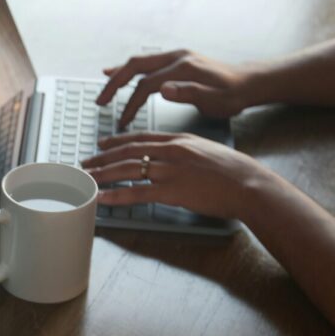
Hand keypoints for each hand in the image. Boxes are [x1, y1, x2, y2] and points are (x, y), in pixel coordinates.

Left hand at [81, 131, 270, 219]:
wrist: (249, 184)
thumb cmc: (232, 171)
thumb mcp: (205, 150)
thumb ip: (184, 150)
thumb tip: (170, 156)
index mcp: (179, 140)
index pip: (140, 138)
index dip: (117, 141)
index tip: (102, 144)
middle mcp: (171, 151)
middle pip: (128, 152)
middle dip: (103, 157)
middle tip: (86, 163)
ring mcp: (170, 170)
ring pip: (128, 170)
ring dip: (104, 174)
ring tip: (88, 179)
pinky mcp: (172, 191)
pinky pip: (137, 193)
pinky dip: (117, 195)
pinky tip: (103, 197)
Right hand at [97, 49, 253, 127]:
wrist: (250, 82)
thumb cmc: (234, 95)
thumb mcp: (216, 100)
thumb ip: (190, 94)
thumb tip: (163, 89)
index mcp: (184, 68)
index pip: (146, 85)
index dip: (131, 105)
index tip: (122, 122)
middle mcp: (177, 58)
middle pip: (136, 67)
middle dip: (115, 84)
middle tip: (100, 101)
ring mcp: (176, 56)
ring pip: (139, 62)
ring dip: (119, 75)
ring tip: (104, 86)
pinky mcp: (177, 60)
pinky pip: (147, 63)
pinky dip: (130, 69)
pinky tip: (118, 72)